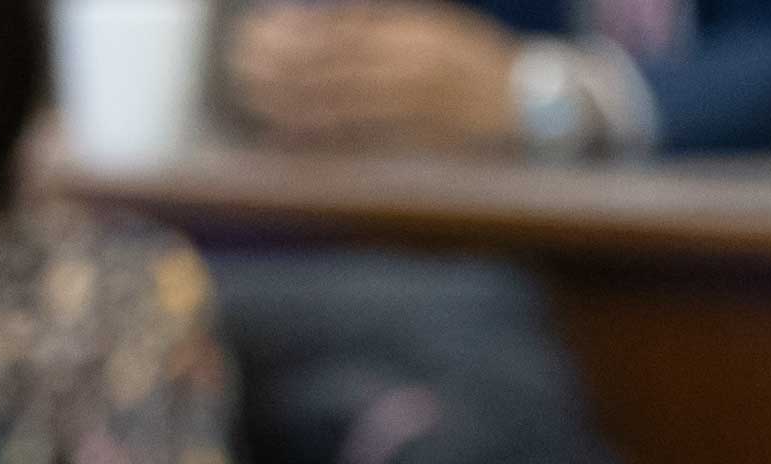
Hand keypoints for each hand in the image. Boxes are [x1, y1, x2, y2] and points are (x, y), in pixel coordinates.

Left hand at [232, 0, 518, 149]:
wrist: (529, 107)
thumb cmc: (474, 60)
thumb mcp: (434, 23)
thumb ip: (382, 19)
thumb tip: (328, 13)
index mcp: (414, 34)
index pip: (340, 31)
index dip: (295, 32)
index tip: (259, 28)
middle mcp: (411, 70)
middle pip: (331, 67)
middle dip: (281, 66)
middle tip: (241, 62)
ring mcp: (414, 110)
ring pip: (338, 105)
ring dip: (290, 100)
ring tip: (253, 94)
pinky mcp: (416, 142)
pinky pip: (359, 138)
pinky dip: (322, 133)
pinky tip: (291, 129)